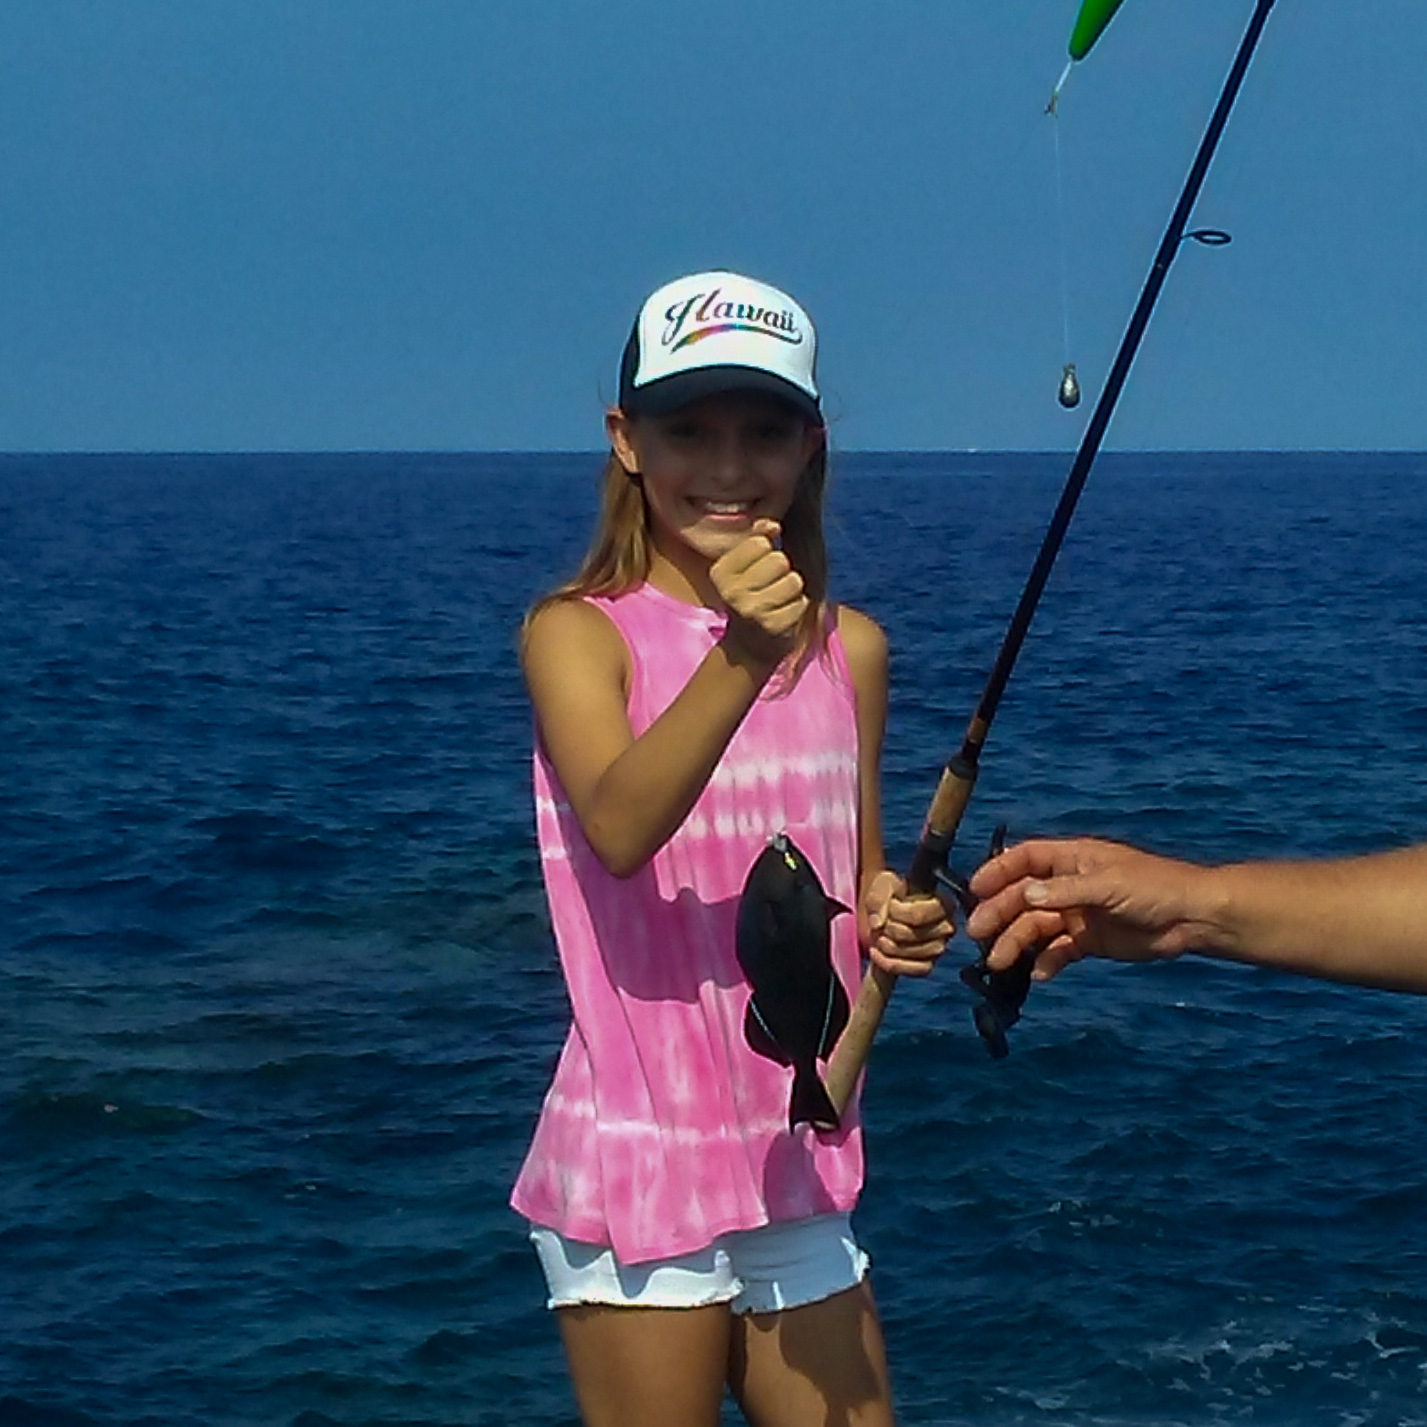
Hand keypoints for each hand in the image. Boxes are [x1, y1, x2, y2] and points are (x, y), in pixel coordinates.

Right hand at [712, 520, 808, 667]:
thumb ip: (757, 538)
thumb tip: (773, 525)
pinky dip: (797, 607)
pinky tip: (782, 615)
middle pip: (779, 559)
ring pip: (793, 580)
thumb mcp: (746, 566)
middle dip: (782, 571)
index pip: (760, 542)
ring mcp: (751, 611)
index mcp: (720, 572)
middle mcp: (731, 592)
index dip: (767, 552)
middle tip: (770, 587)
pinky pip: (800, 602)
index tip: (758, 570)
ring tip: (778, 600)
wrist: (748, 646)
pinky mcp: (772, 627)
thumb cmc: (751, 595)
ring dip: (792, 589)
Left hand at [862, 869, 955, 976]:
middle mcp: (948, 926)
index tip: (888, 906)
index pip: (917, 915)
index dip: (895, 912)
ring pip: (911, 954)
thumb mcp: (883, 886)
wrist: (889, 914)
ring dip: (887, 946)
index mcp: (944, 902)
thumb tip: (877, 923)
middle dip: (889, 929)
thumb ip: (878, 898)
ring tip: (879, 935)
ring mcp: (940, 948)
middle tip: (882, 922)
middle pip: (912, 935)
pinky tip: (876, 952)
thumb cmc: (892, 895)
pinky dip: (889, 964)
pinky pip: (910, 970)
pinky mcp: (928, 965)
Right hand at [966, 837, 1215, 981]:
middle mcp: (1067, 885)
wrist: (1192, 919)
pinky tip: (1038, 975)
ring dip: (1016, 943)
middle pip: (1022, 897)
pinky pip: (1057, 952)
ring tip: (1000, 963)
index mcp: (1072, 859)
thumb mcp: (1107, 884)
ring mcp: (1076, 914)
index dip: (998, 871)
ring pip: (1035, 927)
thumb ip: (1064, 891)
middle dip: (999, 913)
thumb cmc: (1154, 888)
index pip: (1025, 859)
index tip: (975, 889)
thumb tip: (1024, 895)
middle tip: (977, 934)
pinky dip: (1046, 962)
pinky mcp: (1087, 941)